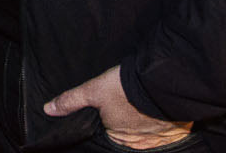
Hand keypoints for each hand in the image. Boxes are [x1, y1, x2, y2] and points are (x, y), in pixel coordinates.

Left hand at [43, 65, 191, 149]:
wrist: (164, 80)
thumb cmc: (127, 87)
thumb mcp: (93, 90)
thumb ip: (71, 101)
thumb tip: (48, 109)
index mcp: (117, 138)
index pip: (109, 134)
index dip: (109, 121)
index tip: (112, 110)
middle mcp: (138, 144)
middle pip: (129, 135)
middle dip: (128, 122)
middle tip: (128, 103)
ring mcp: (159, 139)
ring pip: (149, 133)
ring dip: (146, 122)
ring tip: (142, 104)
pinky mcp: (177, 131)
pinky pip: (168, 130)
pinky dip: (164, 122)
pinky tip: (160, 109)